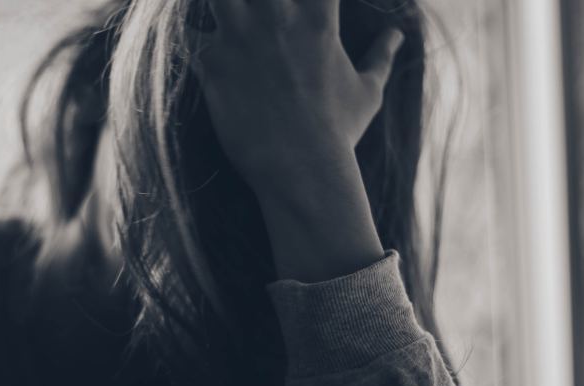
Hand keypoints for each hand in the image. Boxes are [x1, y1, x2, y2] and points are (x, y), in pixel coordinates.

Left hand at [191, 0, 403, 195]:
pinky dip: (190, 37)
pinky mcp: (212, 64)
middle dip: (255, 0)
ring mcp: (241, 39)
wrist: (302, 170)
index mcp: (317, 20)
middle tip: (257, 15)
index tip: (294, 7)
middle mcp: (276, 20)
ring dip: (221, 8)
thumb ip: (380, 56)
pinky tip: (197, 46)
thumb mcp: (368, 91)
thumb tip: (397, 34)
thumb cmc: (339, 132)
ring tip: (225, 20)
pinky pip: (186, 34)